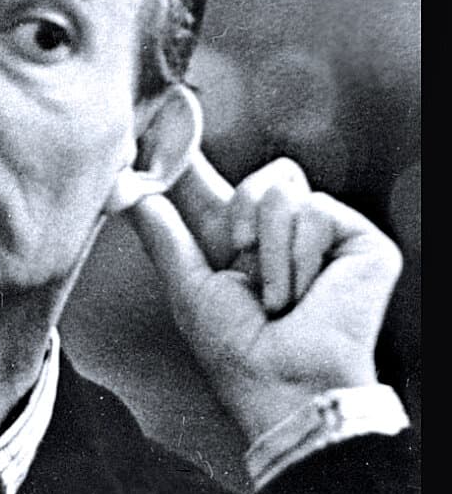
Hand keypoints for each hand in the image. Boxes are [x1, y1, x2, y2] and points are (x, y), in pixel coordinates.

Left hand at [127, 154, 401, 442]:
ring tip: (277, 295)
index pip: (210, 184)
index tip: (166, 109)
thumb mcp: (186, 288)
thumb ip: (162, 234)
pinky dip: (298, 255)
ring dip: (267, 248)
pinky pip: (314, 207)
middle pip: (254, 177)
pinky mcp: (360, 240)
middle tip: (241, 264)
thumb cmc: (237, 351)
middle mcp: (282, 233)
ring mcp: (325, 235)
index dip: (189, 152)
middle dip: (235, 217)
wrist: (284, 384)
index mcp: (239, 243)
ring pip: (280, 186)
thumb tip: (131, 190)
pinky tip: (306, 291)